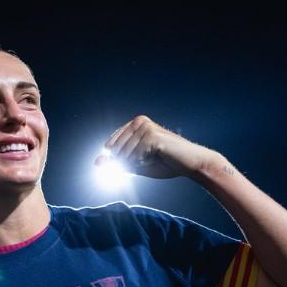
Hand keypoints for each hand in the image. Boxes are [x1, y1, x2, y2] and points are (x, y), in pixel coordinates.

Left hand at [94, 115, 216, 178]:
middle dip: (127, 163)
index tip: (131, 165)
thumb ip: (117, 162)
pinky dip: (143, 163)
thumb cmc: (165, 163)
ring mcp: (145, 127)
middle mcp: (138, 121)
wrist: (191, 164)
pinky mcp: (152, 136)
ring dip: (137, 163)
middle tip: (147, 162)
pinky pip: (135, 156)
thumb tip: (96, 162)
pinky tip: (157, 157)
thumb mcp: (136, 164)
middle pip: (115, 151)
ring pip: (125, 154)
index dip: (116, 159)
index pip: (110, 144)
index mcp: (134, 125)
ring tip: (155, 158)